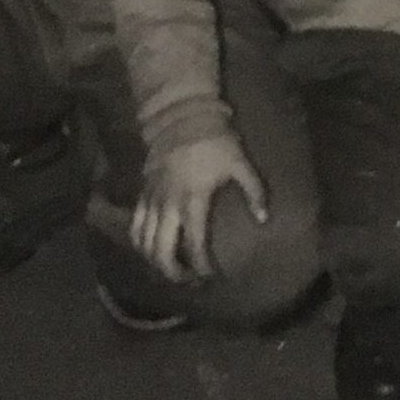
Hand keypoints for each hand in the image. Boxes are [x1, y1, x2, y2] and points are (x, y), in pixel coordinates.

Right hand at [131, 134, 267, 283]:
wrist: (184, 118)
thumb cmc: (216, 142)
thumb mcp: (240, 164)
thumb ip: (254, 191)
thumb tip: (265, 219)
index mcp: (193, 200)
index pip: (194, 244)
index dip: (201, 265)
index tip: (211, 276)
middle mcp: (169, 205)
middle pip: (162, 251)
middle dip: (173, 272)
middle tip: (188, 281)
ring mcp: (152, 200)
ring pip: (144, 242)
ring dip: (154, 262)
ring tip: (170, 270)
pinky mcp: (143, 193)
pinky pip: (135, 225)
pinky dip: (139, 243)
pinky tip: (148, 251)